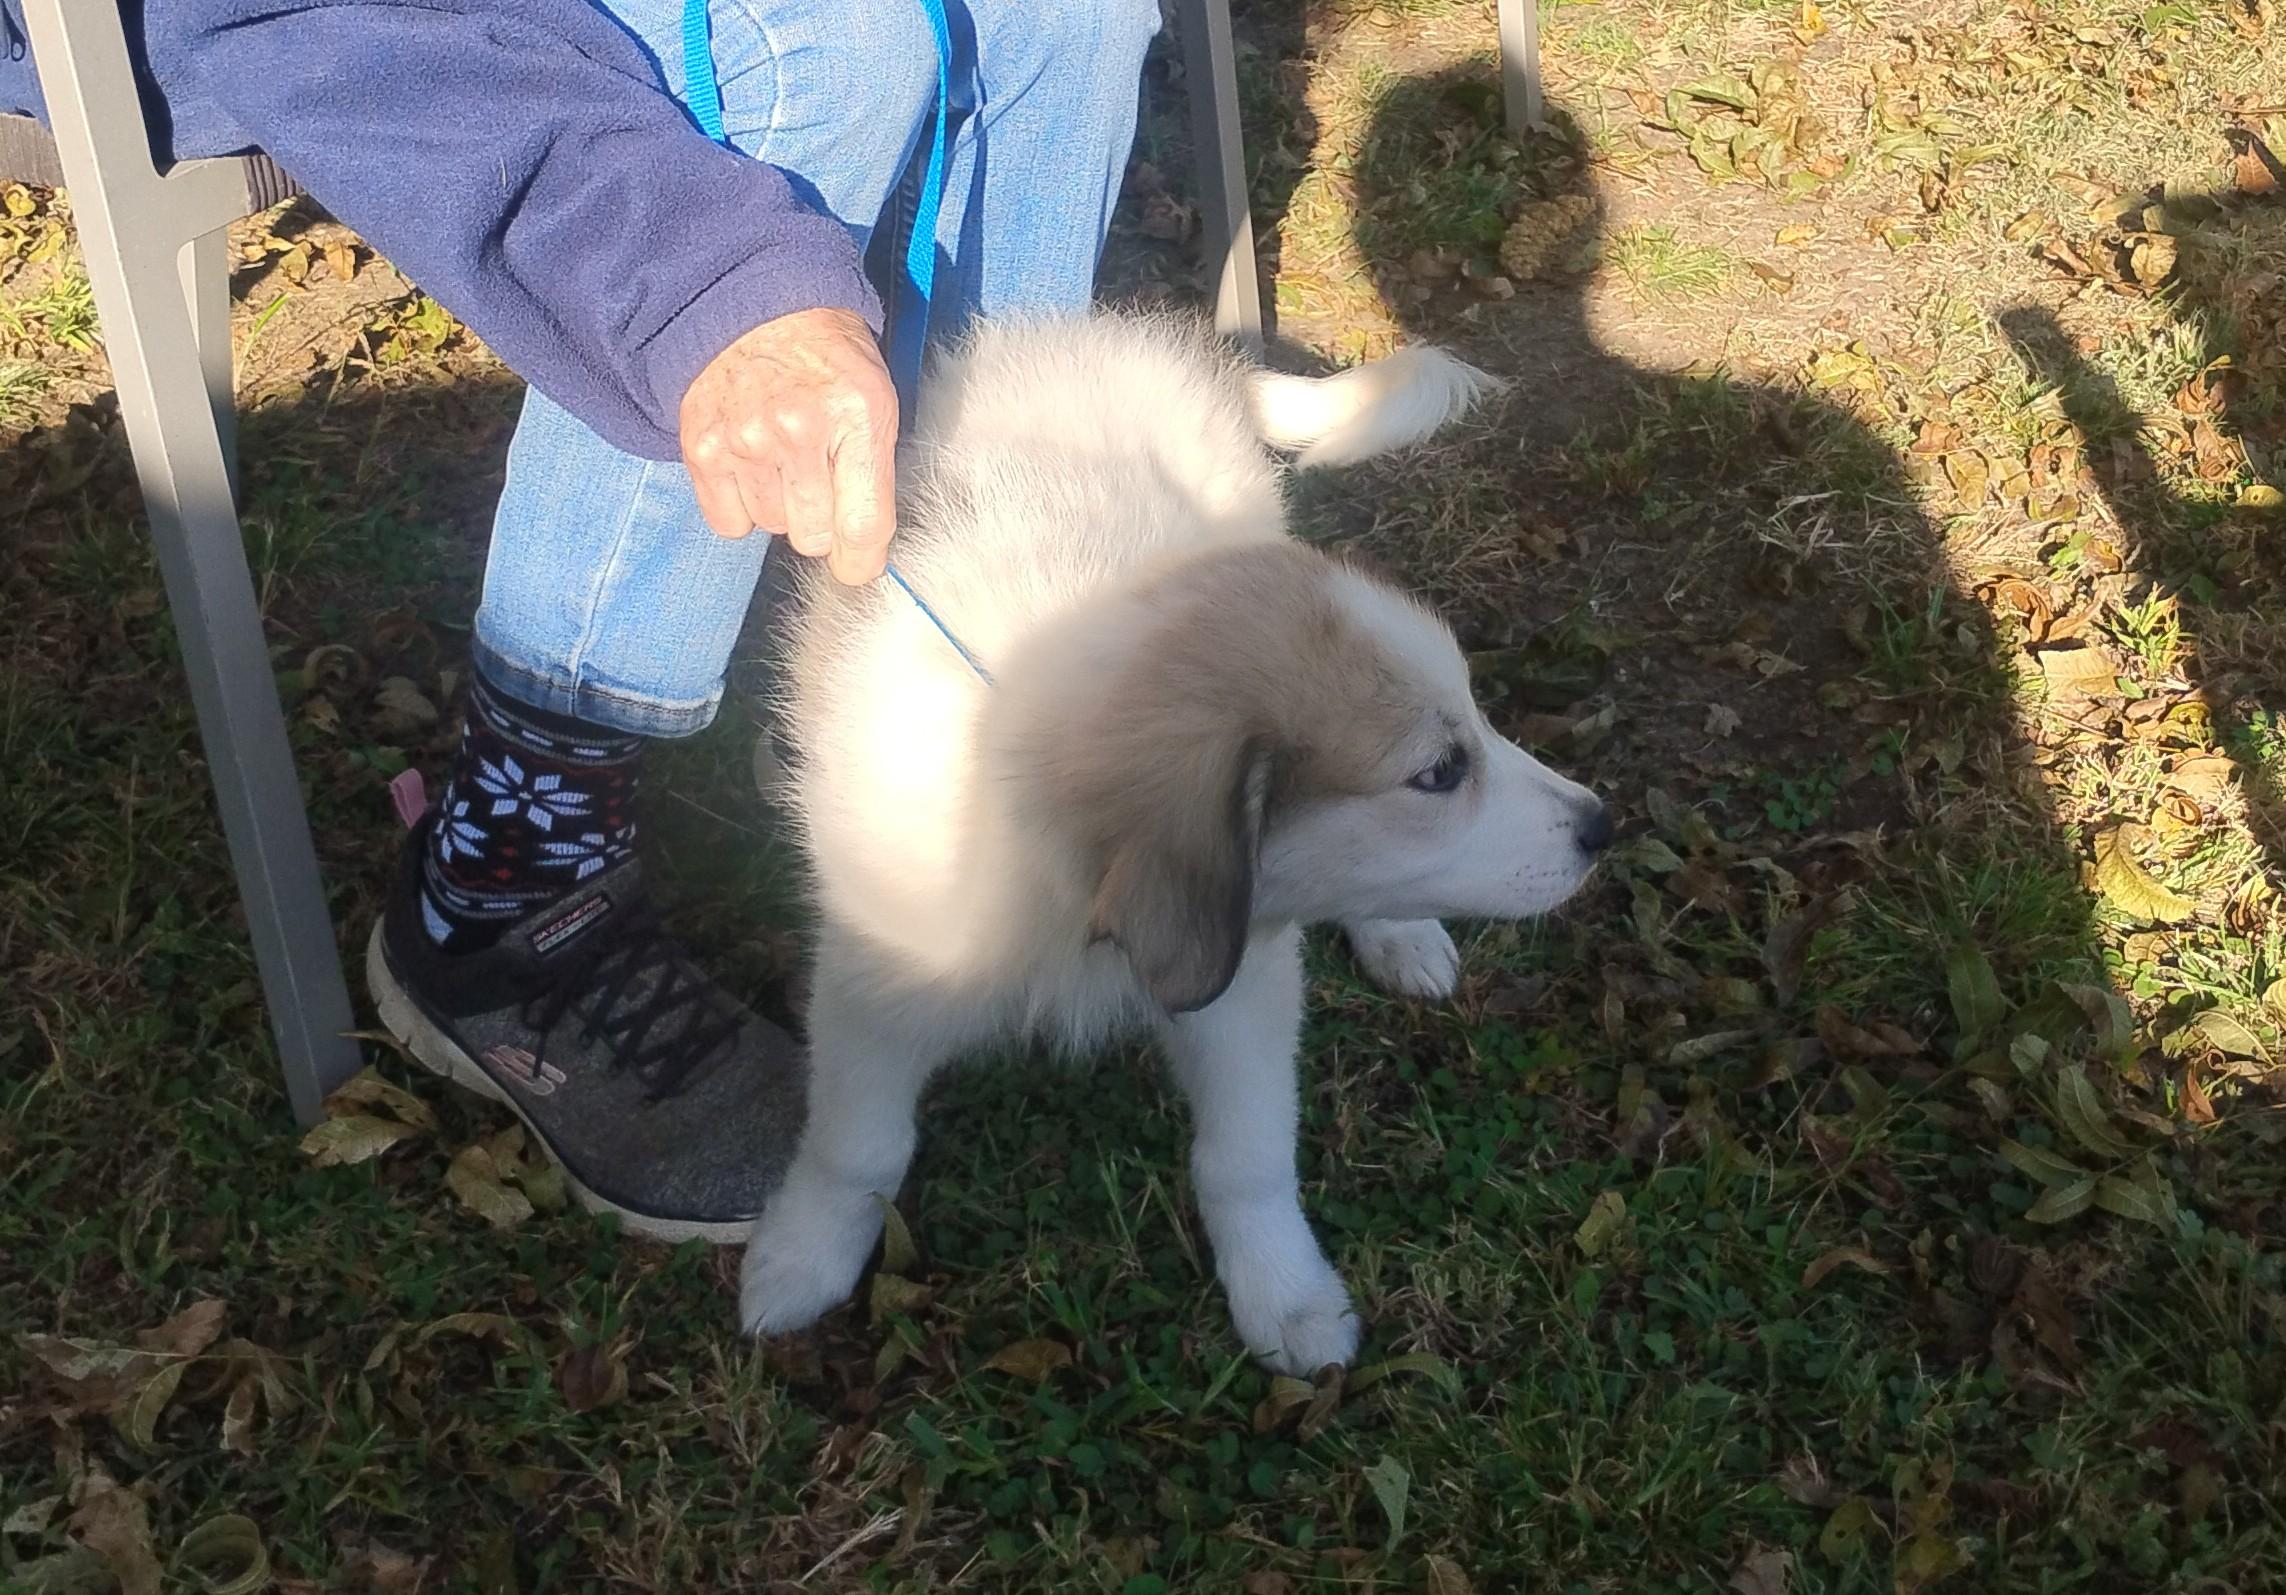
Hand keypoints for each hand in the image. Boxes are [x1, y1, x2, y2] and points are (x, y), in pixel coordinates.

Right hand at [678, 307, 898, 584]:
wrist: (753, 302)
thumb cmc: (825, 356)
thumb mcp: (875, 396)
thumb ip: (877, 471)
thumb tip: (867, 550)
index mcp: (856, 415)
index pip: (862, 527)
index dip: (862, 560)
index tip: (858, 562)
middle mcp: (799, 430)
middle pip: (813, 537)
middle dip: (820, 521)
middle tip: (817, 481)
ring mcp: (745, 440)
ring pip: (771, 527)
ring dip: (779, 506)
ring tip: (780, 459)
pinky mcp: (702, 448)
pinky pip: (728, 523)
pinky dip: (739, 507)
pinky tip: (748, 468)